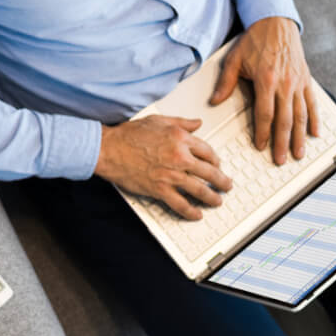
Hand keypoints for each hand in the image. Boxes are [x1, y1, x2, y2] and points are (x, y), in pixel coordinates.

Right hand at [96, 116, 233, 220]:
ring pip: (200, 190)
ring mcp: (171, 175)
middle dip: (221, 181)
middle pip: (210, 172)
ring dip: (212, 197)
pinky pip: (181, 204)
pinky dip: (191, 211)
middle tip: (226, 185)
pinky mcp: (160, 189)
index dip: (216, 160)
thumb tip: (197, 123)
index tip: (217, 165)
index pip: (208, 151)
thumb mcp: (158, 120)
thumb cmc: (129, 135)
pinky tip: (196, 214)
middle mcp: (179, 157)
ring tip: (217, 201)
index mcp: (180, 138)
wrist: (110, 149)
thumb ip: (181, 122)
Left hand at [208, 16, 319, 165]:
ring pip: (301, 115)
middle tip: (280, 160)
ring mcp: (298, 83)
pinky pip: (312, 103)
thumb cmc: (255, 40)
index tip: (260, 146)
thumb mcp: (234, 58)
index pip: (265, 114)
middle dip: (283, 143)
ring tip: (298, 153)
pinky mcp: (306, 80)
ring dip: (300, 137)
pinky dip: (314, 119)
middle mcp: (285, 84)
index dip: (263, 132)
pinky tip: (314, 133)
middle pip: (285, 120)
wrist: (276, 22)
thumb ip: (226, 82)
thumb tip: (214, 101)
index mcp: (266, 80)